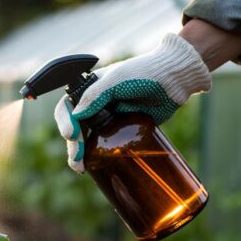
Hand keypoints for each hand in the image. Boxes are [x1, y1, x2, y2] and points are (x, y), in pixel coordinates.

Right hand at [54, 33, 210, 172]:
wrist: (175, 79)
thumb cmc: (146, 72)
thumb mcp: (118, 79)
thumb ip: (96, 94)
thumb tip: (76, 115)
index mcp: (90, 90)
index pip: (67, 106)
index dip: (65, 121)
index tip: (71, 134)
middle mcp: (97, 105)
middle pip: (76, 127)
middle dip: (73, 145)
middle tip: (76, 160)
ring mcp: (111, 119)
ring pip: (89, 139)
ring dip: (82, 154)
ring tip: (81, 168)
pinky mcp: (125, 130)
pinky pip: (108, 145)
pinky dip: (100, 156)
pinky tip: (97, 166)